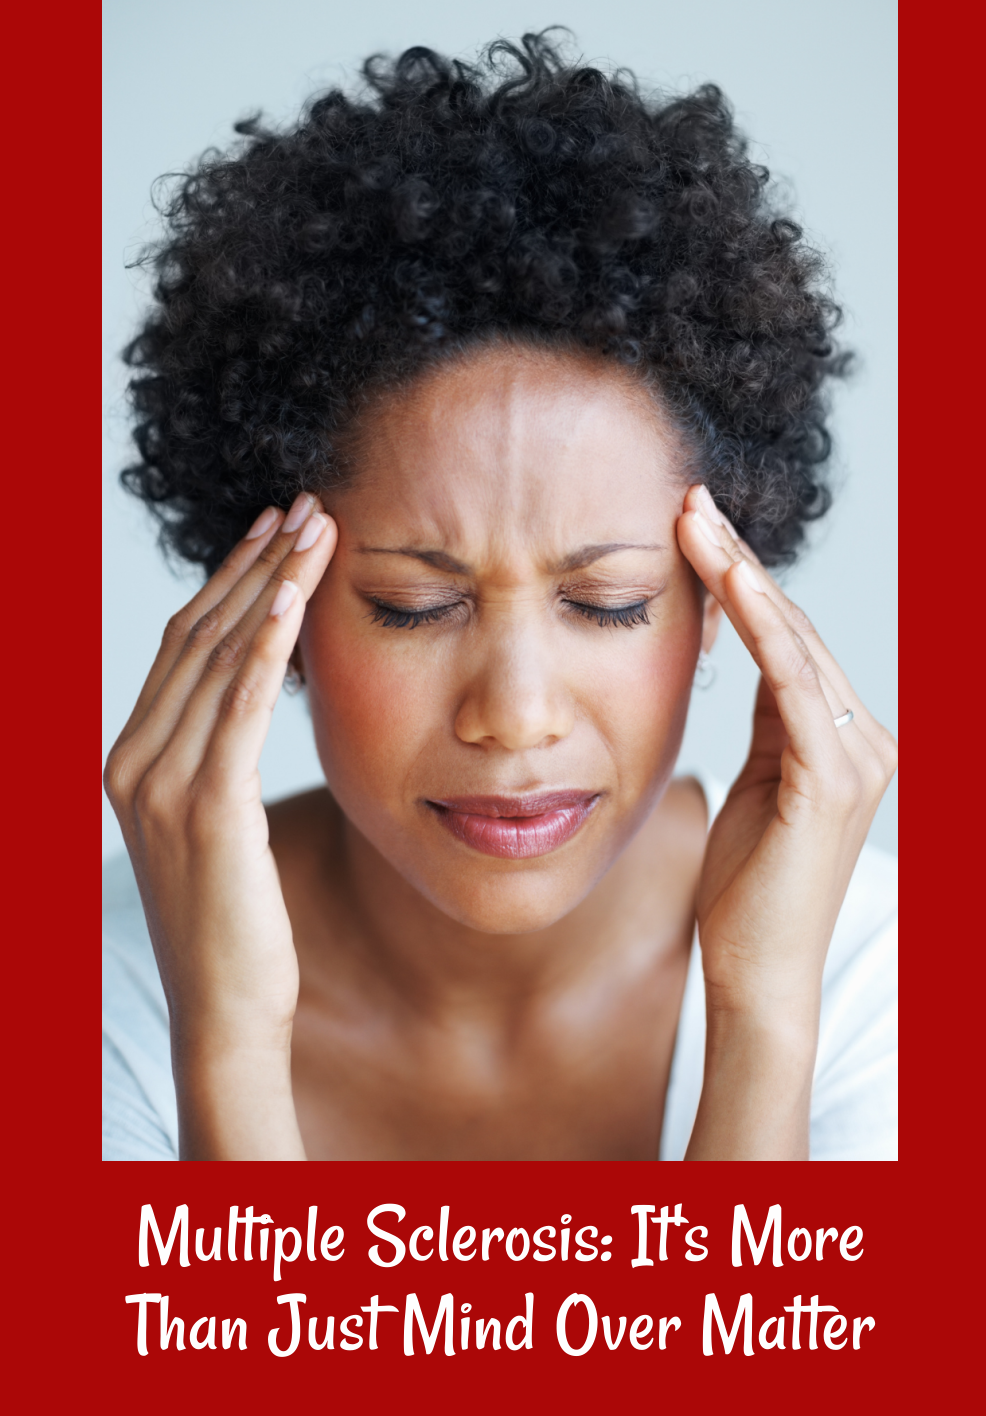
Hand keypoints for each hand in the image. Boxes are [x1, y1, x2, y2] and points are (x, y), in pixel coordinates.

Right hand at [103, 493, 337, 1158]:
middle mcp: (134, 763)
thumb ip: (218, 764)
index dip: (229, 581)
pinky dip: (263, 648)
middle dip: (254, 564)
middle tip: (306, 506)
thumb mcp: (217, 830)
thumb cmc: (237, 925)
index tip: (276, 531)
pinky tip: (294, 599)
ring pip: (218, 658)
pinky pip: (237, 710)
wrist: (227, 1015)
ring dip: (270, 585)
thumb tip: (251, 710)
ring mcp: (161, 786)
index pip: (182, 646)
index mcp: (133, 761)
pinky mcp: (206, 812)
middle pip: (197, 636)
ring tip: (316, 531)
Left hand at [676, 485, 896, 1158]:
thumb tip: (745, 671)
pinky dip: (765, 627)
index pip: (785, 639)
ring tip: (695, 522)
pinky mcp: (834, 778)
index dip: (739, 580)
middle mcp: (861, 737)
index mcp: (838, 738)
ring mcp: (856, 755)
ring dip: (742, 575)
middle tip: (688, 501)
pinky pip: (796, 685)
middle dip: (737, 560)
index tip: (691, 528)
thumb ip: (764, 730)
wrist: (755, 971)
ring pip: (795, 642)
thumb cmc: (745, 889)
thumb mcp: (754, 788)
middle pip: (792, 626)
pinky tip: (729, 580)